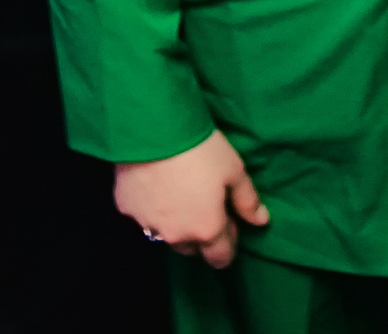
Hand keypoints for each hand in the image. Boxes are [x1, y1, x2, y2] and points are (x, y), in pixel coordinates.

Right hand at [114, 129, 268, 266]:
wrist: (154, 130)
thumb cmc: (201, 149)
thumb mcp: (234, 170)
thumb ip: (247, 200)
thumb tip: (261, 221)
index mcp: (206, 230)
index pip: (220, 257)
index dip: (228, 244)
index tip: (229, 224)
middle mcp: (176, 236)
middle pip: (192, 248)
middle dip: (200, 233)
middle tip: (203, 204)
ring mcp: (148, 224)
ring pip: (165, 235)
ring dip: (175, 223)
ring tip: (178, 193)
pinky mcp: (126, 208)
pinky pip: (143, 214)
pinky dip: (150, 205)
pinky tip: (154, 182)